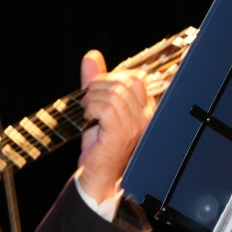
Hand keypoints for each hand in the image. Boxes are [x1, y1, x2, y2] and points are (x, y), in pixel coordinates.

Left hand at [78, 50, 154, 202]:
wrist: (98, 176)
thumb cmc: (99, 145)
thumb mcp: (96, 107)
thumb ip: (95, 81)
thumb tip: (92, 56)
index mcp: (145, 110)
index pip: (135, 78)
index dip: (112, 77)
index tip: (96, 90)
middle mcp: (145, 118)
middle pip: (125, 82)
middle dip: (99, 85)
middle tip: (87, 100)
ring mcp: (135, 127)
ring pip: (114, 94)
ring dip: (92, 98)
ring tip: (87, 111)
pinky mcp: (120, 135)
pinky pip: (106, 108)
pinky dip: (91, 108)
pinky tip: (88, 118)